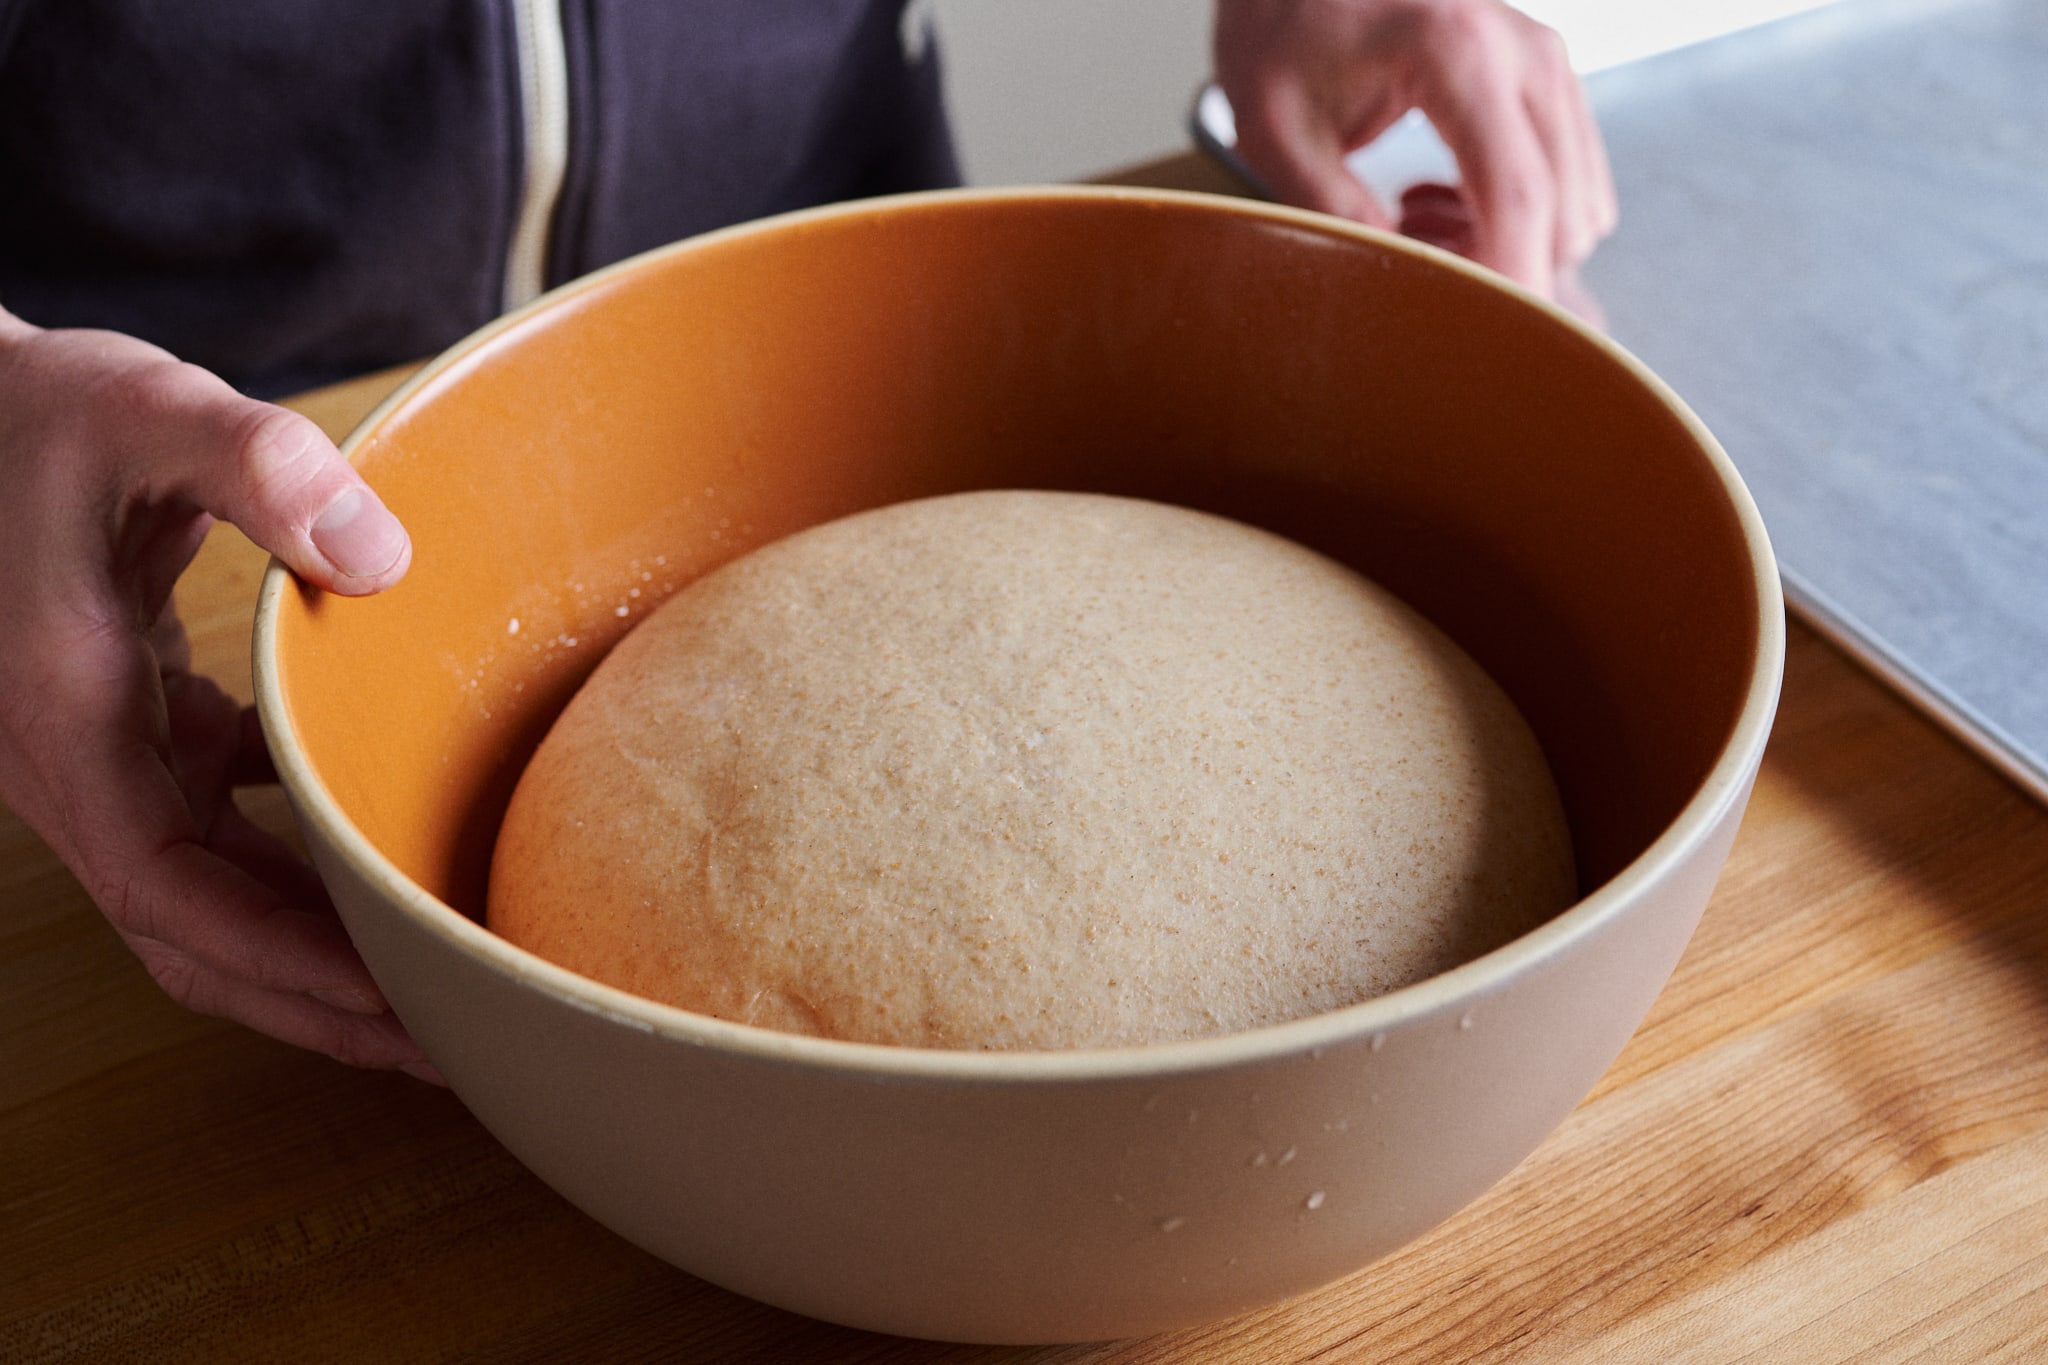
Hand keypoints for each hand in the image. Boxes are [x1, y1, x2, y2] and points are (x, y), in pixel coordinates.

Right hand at [0, 308, 436, 1077]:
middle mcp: (79, 769)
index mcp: (68, 726)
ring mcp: (103, 758)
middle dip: (315, 1004)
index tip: (397, 1009)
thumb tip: (379, 558)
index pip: (175, 898)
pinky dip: (293, 867)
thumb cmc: (32, 414)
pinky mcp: (134, 726)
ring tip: (430, 979)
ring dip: (311, 948)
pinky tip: (376, 856)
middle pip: (198, 939)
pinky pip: (216, 834)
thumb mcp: (139, 413)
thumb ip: (254, 468)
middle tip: (449, 1042)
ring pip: (208, 898)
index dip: (286, 966)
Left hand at [1215, 0, 1617, 298]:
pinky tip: (1443, 195)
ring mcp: (1545, 59)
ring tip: (1415, 218)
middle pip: (1562, 208)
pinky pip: (1565, 176)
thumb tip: (1398, 282)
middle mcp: (1522, 50)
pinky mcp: (1547, 74)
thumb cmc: (1285, 28)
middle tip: (1410, 259)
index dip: (1515, 280)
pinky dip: (1516, 209)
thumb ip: (1337, 212)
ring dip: (1507, 238)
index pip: (1517, 194)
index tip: (1497, 336)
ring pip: (1575, 199)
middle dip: (1501, 265)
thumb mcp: (1279, 130)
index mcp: (1457, 52)